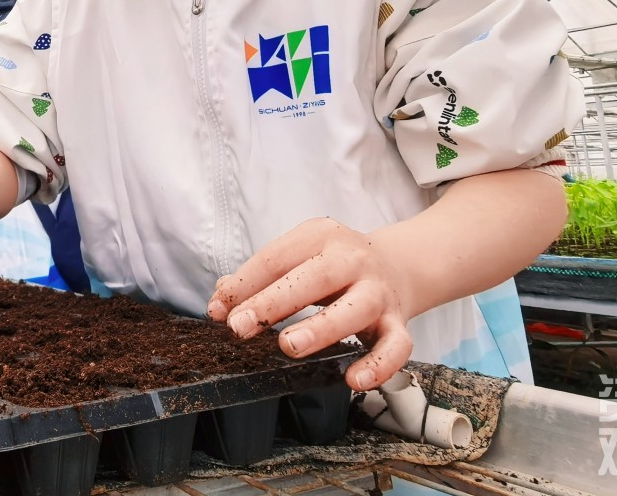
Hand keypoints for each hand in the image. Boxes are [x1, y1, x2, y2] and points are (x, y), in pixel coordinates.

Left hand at [206, 217, 414, 391]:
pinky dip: (378, 365)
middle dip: (273, 302)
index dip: (244, 285)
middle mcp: (352, 259)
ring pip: (354, 308)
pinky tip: (353, 380)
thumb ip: (261, 276)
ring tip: (289, 346)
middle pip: (315, 277)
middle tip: (240, 327)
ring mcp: (378, 291)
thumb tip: (220, 299)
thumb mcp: (299, 257)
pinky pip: (396, 346)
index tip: (218, 311)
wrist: (397, 265)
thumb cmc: (335, 265)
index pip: (276, 258)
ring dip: (320, 329)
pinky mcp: (398, 321)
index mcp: (320, 236)